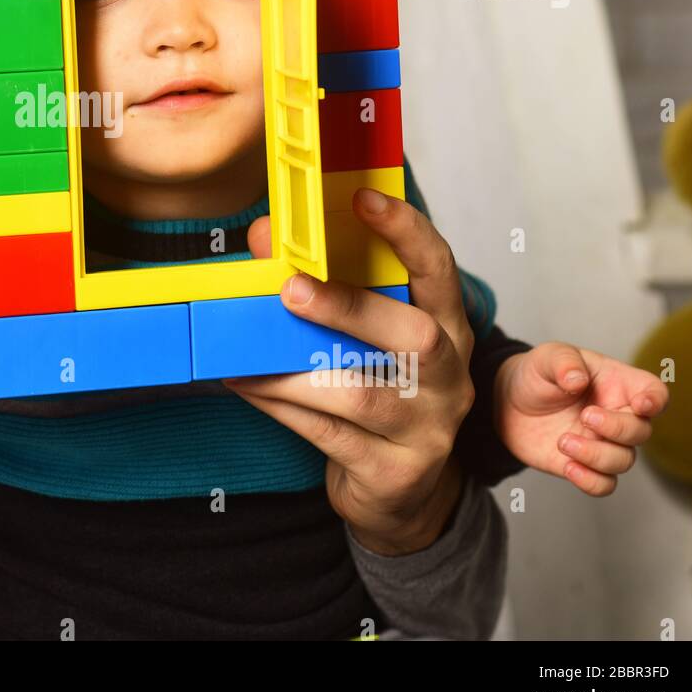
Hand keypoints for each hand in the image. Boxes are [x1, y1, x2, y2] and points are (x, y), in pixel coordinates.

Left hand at [231, 189, 474, 554]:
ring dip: (292, 370)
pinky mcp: (393, 471)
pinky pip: (327, 432)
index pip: (439, 269)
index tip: (363, 198)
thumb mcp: (361, 336)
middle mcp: (449, 376)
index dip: (405, 232)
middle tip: (290, 288)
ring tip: (243, 354)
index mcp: (447, 326)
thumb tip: (260, 237)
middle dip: (349, 308)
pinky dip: (278, 404)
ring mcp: (427, 428)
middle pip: (415, 337)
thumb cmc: (376, 391)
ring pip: (359, 393)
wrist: (401, 493)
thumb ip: (320, 283)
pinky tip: (243, 384)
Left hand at [494, 343, 668, 495]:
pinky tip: (568, 467)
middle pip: (641, 432)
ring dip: (596, 455)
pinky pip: (604, 484)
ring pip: (624, 461)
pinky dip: (591, 481)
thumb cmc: (539, 375)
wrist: (510, 402)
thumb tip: (578, 380)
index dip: (656, 400)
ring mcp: (603, 443)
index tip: (641, 404)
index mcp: (618, 384)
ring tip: (563, 441)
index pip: (654, 392)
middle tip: (585, 416)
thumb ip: (564, 361)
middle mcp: (618, 415)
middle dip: (617, 428)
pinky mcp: (586, 465)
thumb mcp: (547, 357)